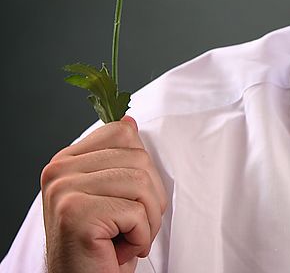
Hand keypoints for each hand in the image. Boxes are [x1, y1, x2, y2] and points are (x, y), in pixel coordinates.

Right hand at [40, 116, 167, 272]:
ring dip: (148, 220)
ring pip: (142, 184)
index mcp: (66, 160)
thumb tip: (129, 121)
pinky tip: (118, 249)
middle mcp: (59, 171)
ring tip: (126, 238)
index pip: (123, 133)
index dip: (141, 168)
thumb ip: (118, 157)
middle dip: (150, 199)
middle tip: (129, 226)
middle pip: (140, 158)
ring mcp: (64, 190)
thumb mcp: (113, 194)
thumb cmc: (102, 245)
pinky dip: (140, 237)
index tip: (126, 198)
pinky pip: (137, 213)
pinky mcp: (75, 213)